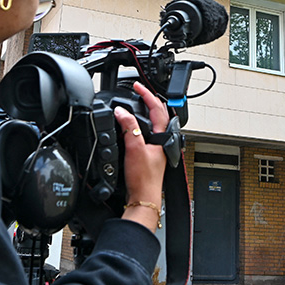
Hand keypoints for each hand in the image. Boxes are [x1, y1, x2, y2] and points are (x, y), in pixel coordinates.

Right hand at [115, 81, 168, 231]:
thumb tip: (121, 112)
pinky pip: (145, 133)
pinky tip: (130, 128)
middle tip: (137, 92)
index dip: (146, 95)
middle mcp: (161, 140)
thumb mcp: (134, 148)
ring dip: (144, 112)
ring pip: (152, 124)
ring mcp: (156, 147)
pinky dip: (138, 125)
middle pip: (158, 114)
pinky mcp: (149, 155)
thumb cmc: (144, 179)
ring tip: (134, 104)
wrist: (143, 198)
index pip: (157, 108)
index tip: (136, 86)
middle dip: (148, 100)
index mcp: (162, 136)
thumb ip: (129, 128)